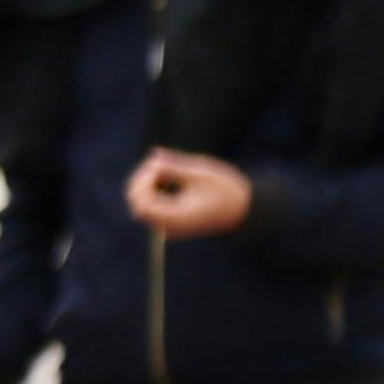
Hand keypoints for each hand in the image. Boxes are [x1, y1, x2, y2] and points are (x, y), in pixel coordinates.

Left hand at [127, 149, 256, 238]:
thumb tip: (153, 156)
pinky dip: (152, 188)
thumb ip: (175, 166)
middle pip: (137, 204)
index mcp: (175, 219)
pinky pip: (150, 204)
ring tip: (164, 167)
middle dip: (142, 180)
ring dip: (146, 183)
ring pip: (141, 203)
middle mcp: (168, 226)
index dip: (143, 183)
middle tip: (159, 162)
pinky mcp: (170, 220)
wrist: (245, 210)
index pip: (142, 205)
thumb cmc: (228, 192)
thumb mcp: (202, 174)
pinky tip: (165, 174)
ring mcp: (168, 225)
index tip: (158, 166)